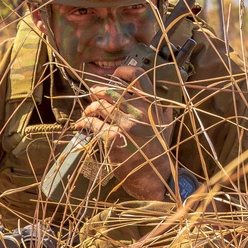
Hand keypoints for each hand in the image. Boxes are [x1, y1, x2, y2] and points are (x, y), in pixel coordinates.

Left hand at [74, 65, 173, 200]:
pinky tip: (81, 125)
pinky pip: (92, 124)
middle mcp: (140, 111)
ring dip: (89, 108)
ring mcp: (126, 124)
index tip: (114, 74)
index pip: (138, 76)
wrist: (154, 175)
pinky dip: (83, 123)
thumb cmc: (159, 151)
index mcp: (153, 105)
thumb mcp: (166, 126)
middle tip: (92, 95)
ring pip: (99, 106)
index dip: (123, 71)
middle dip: (97, 91)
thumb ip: (163, 112)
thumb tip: (163, 102)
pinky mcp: (113, 138)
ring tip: (87, 112)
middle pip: (111, 89)